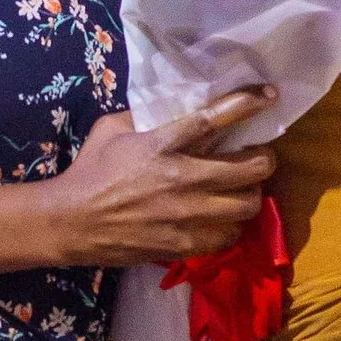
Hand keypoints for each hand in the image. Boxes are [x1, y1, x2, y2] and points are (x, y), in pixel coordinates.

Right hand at [46, 86, 276, 265]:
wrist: (71, 223)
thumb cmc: (91, 171)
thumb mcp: (112, 129)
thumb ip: (144, 116)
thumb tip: (169, 105)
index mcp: (163, 144)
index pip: (215, 118)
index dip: (248, 104)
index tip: (269, 95)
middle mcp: (182, 178)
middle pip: (250, 169)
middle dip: (263, 160)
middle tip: (257, 158)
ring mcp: (187, 216)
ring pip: (248, 205)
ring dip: (250, 195)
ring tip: (241, 190)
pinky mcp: (185, 244)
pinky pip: (229, 235)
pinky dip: (231, 225)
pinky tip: (222, 218)